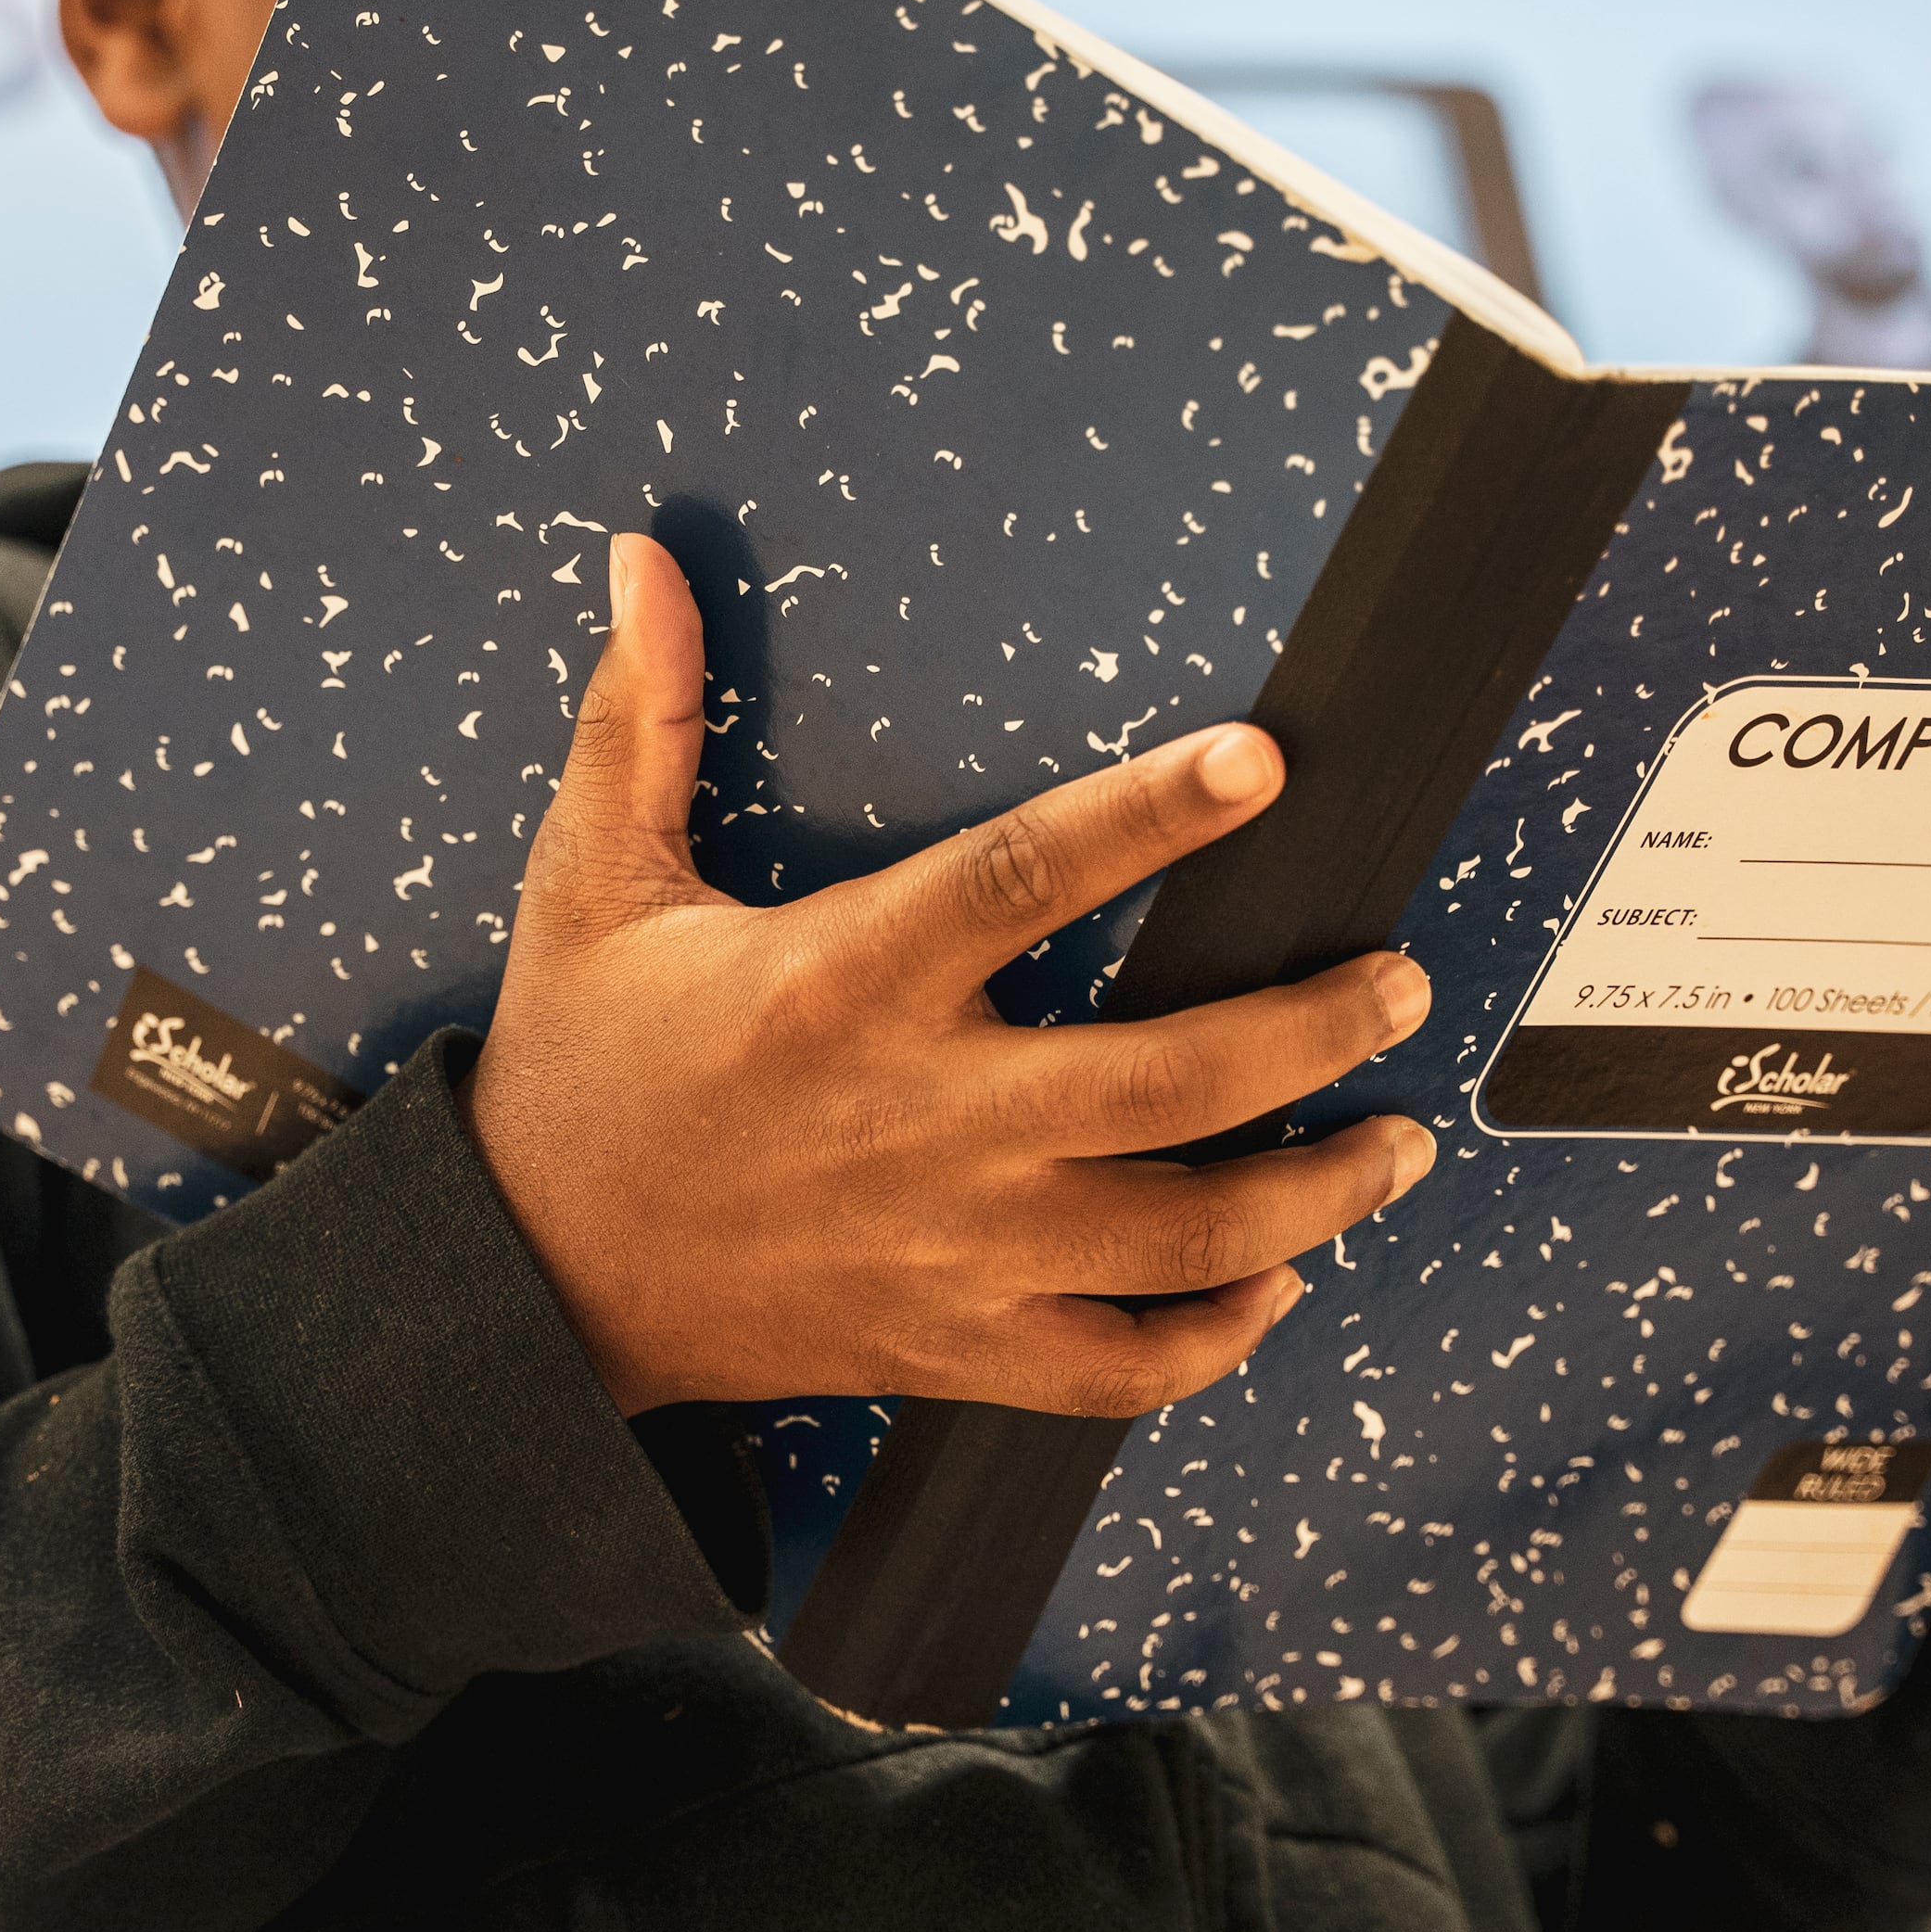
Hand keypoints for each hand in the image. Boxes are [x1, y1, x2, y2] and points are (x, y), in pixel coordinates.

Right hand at [467, 535, 1439, 1417]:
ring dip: (1315, 1193)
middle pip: (1167, 1080)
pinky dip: (1218, 1335)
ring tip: (1396, 1136)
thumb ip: (640, 721)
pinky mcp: (951, 1348)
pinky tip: (1271, 1281)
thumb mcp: (589, 883)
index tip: (1262, 763)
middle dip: (1313, 1029)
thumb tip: (641, 564)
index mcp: (838, 984)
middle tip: (1396, 980)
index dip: (1152, 815)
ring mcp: (948, 1250)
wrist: (533, 1281)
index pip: (1024, 877)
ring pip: (1180, 1234)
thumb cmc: (580, 1072)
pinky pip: (1122, 1367)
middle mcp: (917, 1122)